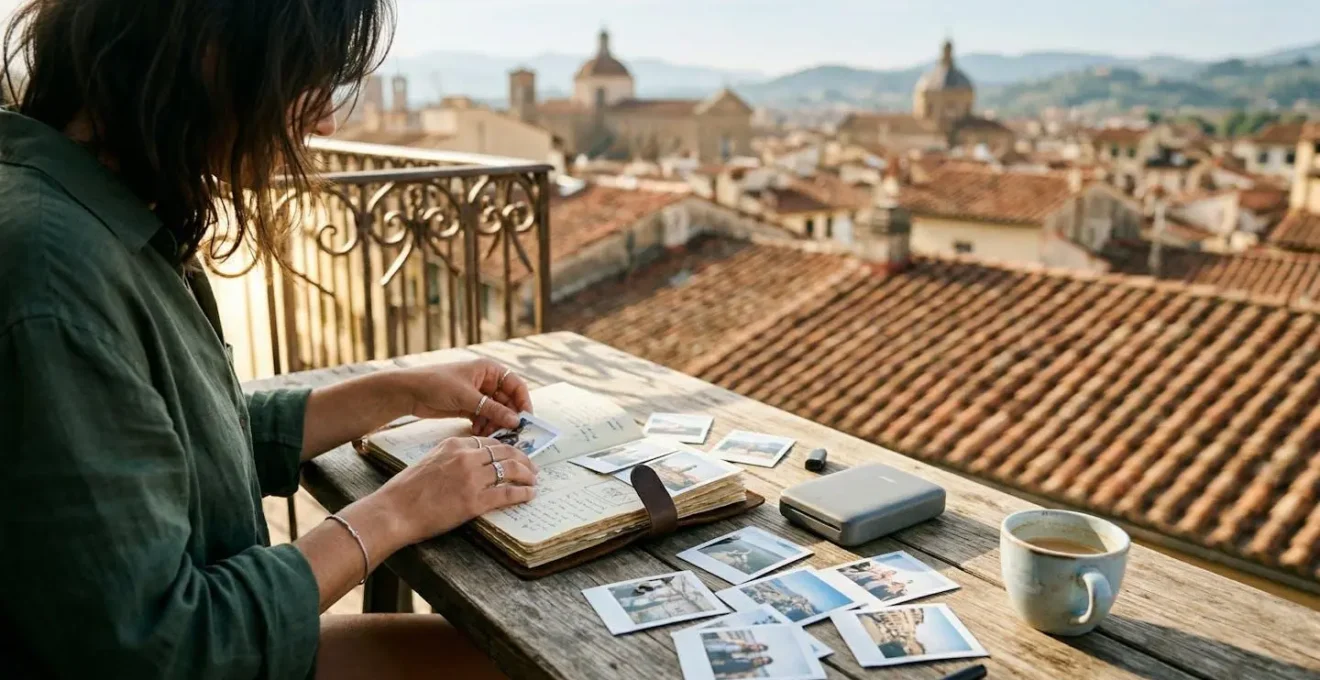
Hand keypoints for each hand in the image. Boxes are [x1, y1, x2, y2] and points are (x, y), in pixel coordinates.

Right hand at [374, 437, 537, 544]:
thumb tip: (470, 466)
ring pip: (510, 470)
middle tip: (531, 467)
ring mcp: (472, 478)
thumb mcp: (429, 462)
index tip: (514, 455)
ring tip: (534, 479)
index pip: (489, 442)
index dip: (506, 449)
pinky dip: (522, 493)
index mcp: (454, 444)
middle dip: (523, 459)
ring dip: (527, 474)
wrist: (394, 510)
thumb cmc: (405, 490)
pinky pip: (507, 493)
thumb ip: (451, 459)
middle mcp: (466, 457)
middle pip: (505, 452)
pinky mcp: (475, 501)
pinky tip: (529, 495)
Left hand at [397, 359, 532, 435]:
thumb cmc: (437, 384)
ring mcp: (478, 395)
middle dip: (507, 417)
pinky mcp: (468, 407)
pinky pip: (484, 417)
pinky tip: (477, 431)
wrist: (409, 392)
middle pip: (507, 401)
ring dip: (495, 423)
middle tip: (509, 433)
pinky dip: (484, 425)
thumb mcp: (467, 397)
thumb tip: (516, 421)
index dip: (523, 402)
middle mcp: (486, 381)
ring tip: (488, 433)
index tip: (526, 420)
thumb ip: (492, 409)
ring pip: (496, 412)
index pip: (516, 385)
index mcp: (489, 370)